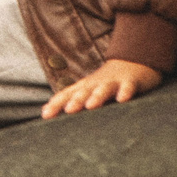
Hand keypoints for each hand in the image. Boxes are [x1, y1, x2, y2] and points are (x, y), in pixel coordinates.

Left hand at [40, 59, 162, 117]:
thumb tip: (44, 111)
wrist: (132, 61)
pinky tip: (123, 99)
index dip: (56, 104)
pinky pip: (128, 87)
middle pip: (84, 91)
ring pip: (104, 88)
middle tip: (68, 110)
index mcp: (84, 87)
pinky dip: (125, 92)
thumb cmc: (105, 82)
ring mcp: (113, 82)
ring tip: (91, 105)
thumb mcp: (87, 90)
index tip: (46, 115)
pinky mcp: (130, 82)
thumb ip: (68, 101)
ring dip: (97, 96)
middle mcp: (96, 84)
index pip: (67, 95)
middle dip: (76, 100)